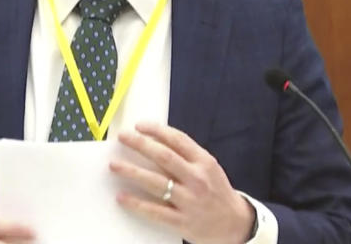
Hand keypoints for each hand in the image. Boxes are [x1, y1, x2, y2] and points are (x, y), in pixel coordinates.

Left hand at [110, 122, 254, 243]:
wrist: (235, 225)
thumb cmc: (216, 192)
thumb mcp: (209, 168)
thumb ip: (187, 156)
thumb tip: (154, 142)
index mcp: (204, 162)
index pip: (177, 140)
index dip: (156, 130)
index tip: (139, 125)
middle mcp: (197, 179)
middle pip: (163, 157)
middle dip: (140, 144)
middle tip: (123, 138)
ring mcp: (189, 201)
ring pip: (156, 182)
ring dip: (132, 171)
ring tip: (114, 165)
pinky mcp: (182, 221)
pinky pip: (154, 211)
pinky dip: (136, 203)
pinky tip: (122, 196)